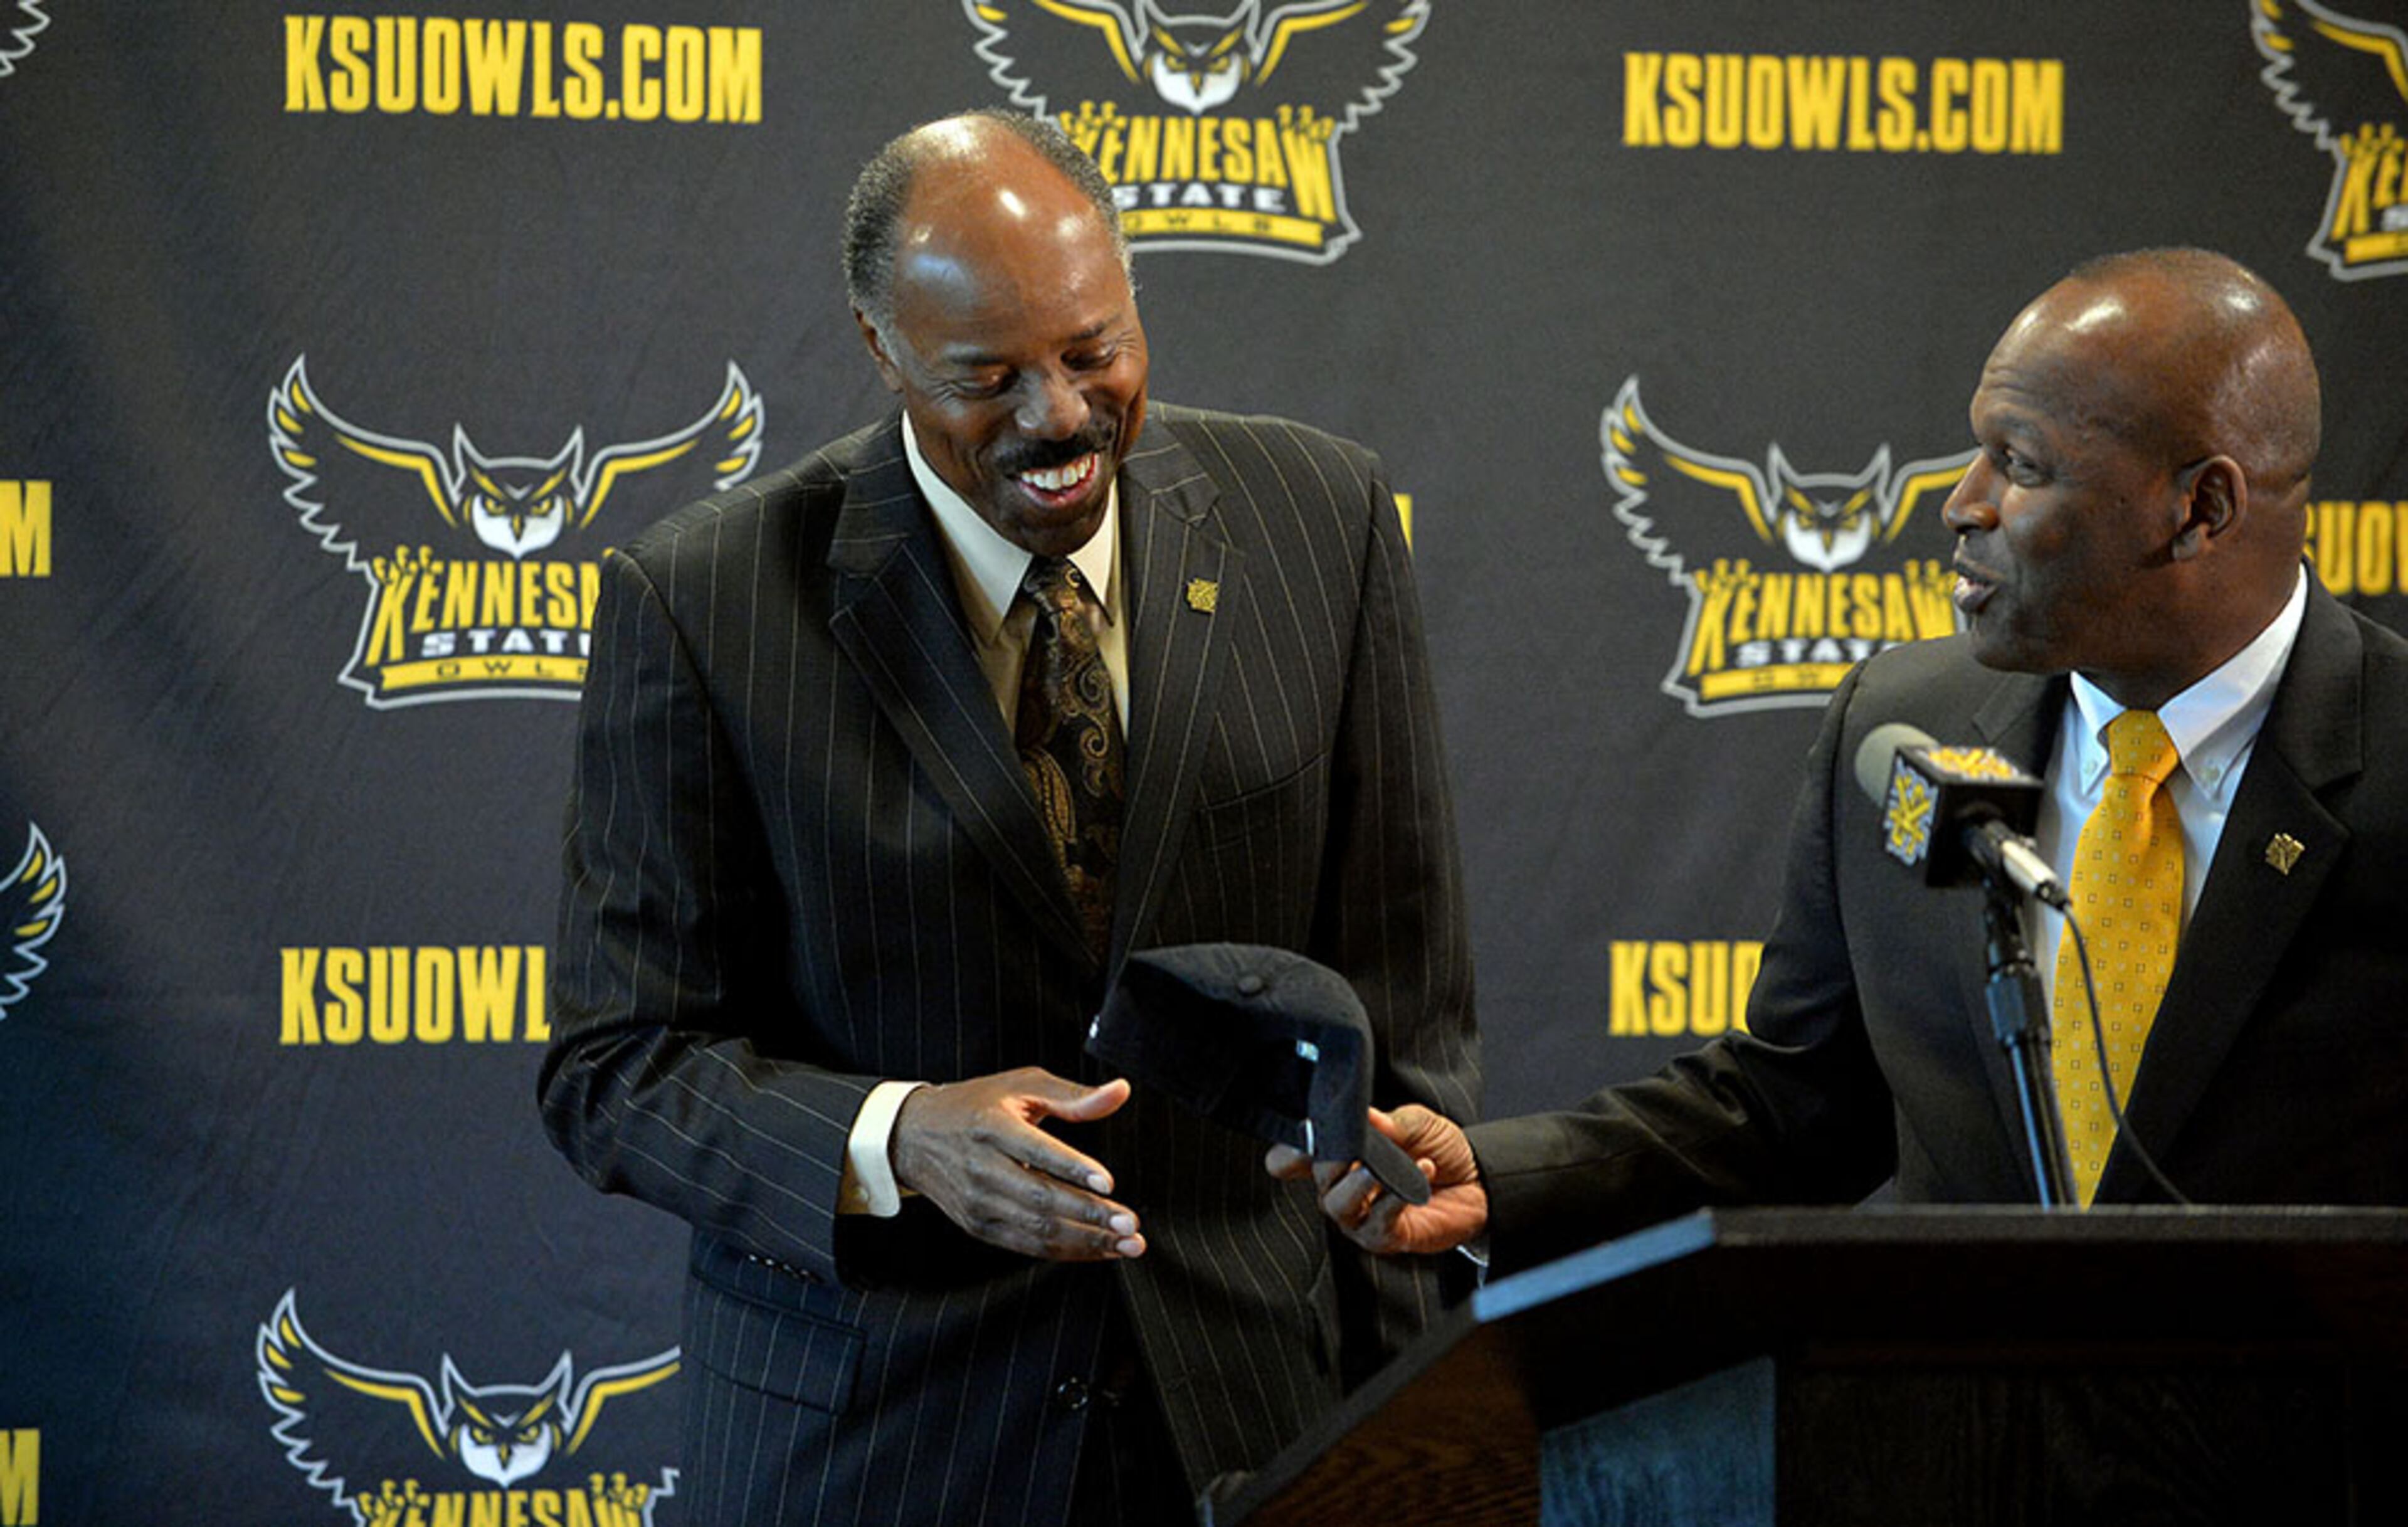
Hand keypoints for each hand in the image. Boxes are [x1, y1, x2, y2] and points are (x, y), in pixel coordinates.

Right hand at [891, 1067, 1143, 1261]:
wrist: (913, 1137)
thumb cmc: (974, 1106)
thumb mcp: (1020, 1086)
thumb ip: (1073, 1095)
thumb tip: (1120, 1091)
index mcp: (991, 1127)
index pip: (1036, 1151)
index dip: (1073, 1169)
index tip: (1109, 1183)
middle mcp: (981, 1168)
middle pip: (1040, 1198)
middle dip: (1090, 1215)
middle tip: (1130, 1222)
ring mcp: (978, 1203)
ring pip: (1037, 1229)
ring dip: (1086, 1241)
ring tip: (1126, 1242)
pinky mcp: (979, 1226)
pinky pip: (1028, 1245)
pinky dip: (1066, 1250)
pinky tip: (1098, 1248)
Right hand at [1265, 1105, 1488, 1255]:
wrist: (1479, 1181)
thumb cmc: (1440, 1150)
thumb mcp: (1418, 1124)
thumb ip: (1391, 1122)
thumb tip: (1364, 1114)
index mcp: (1341, 1158)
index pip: (1294, 1158)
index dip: (1290, 1150)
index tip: (1306, 1133)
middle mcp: (1342, 1188)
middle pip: (1317, 1177)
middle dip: (1332, 1159)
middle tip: (1355, 1145)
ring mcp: (1361, 1216)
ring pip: (1337, 1204)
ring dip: (1357, 1184)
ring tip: (1380, 1170)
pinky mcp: (1385, 1237)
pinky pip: (1377, 1223)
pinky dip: (1394, 1198)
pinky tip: (1420, 1175)